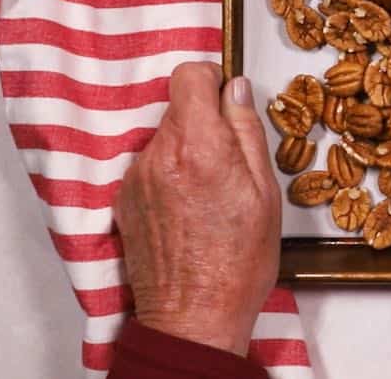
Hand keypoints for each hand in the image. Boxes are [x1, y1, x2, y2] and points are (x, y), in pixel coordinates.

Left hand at [114, 63, 279, 355]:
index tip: (226, 99)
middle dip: (205, 121)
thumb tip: (237, 91)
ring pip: (165, 138)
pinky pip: (151, 166)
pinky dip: (170, 175)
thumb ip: (247, 132)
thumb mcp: (265, 191)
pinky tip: (189, 208)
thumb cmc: (238, 261)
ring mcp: (136, 177)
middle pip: (177, 108)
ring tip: (210, 191)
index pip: (188, 76)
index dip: (210, 79)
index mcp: (200, 147)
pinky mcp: (125, 199)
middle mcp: (160, 156)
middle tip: (230, 158)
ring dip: (187, 150)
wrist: (194, 314)